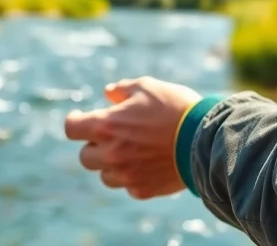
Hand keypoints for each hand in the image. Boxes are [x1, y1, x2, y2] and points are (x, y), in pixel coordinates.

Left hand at [64, 77, 200, 199]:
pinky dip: (134, 176)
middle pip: (85, 156)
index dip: (75, 121)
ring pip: (105, 175)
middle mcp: (110, 154)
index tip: (81, 119)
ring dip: (113, 164)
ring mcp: (126, 175)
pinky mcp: (142, 189)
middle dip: (96, 145)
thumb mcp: (148, 87)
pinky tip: (151, 163)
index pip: (71, 128)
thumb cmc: (175, 108)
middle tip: (115, 136)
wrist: (205, 138)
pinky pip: (128, 186)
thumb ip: (123, 89)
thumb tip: (108, 93)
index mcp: (106, 126)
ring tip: (134, 152)